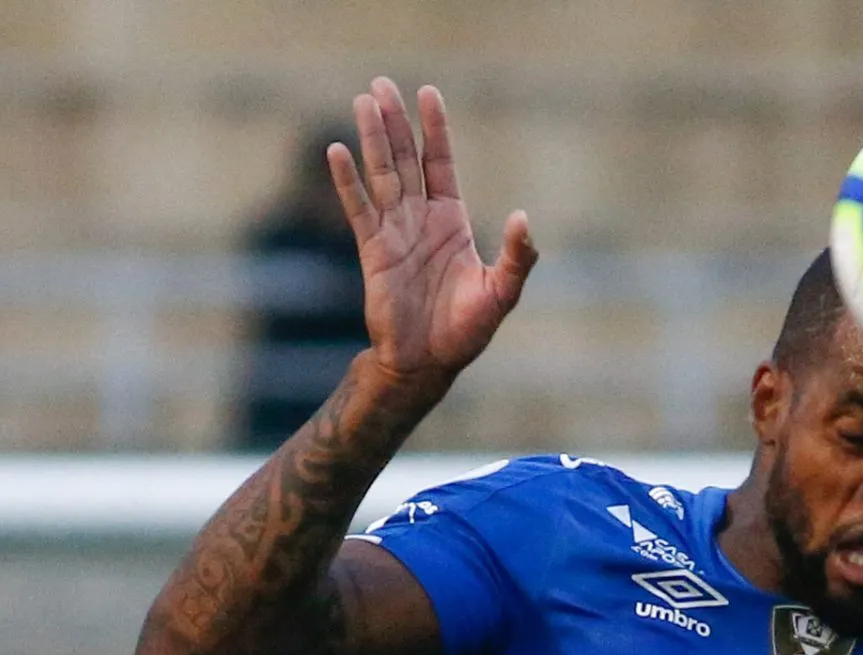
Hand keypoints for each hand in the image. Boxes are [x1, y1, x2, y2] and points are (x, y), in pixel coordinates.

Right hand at [328, 78, 537, 385]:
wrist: (427, 362)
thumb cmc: (466, 330)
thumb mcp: (502, 292)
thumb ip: (519, 257)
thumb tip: (524, 218)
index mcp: (451, 221)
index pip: (440, 163)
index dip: (435, 130)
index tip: (428, 94)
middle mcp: (420, 220)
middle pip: (405, 159)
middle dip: (395, 123)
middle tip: (382, 84)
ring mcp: (394, 232)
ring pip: (381, 175)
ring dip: (371, 139)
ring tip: (362, 101)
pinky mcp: (373, 251)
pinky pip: (358, 209)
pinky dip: (348, 181)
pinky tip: (338, 151)